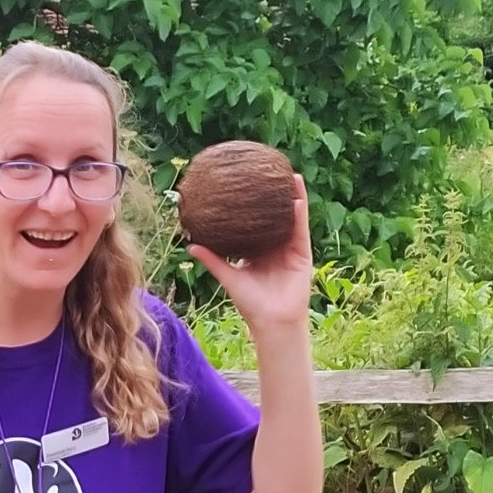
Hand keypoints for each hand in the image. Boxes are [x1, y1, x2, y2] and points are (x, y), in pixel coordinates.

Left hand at [187, 173, 312, 337]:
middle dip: (272, 196)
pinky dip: (299, 213)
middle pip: (274, 216)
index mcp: (257, 251)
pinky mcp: (302, 253)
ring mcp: (289, 248)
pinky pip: (300, 229)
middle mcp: (274, 246)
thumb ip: (212, 260)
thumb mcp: (228, 276)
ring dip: (292, 197)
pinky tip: (296, 197)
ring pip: (291, 217)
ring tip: (289, 175)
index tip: (245, 186)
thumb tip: (191, 245)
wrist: (271, 321)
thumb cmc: (250, 303)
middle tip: (267, 172)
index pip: (255, 223)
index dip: (252, 206)